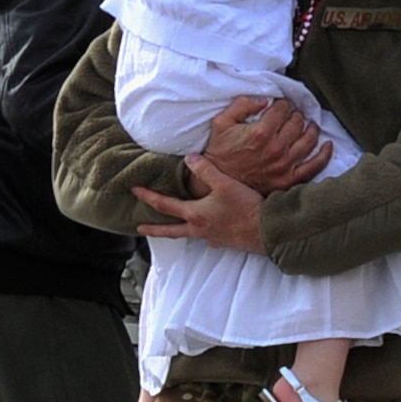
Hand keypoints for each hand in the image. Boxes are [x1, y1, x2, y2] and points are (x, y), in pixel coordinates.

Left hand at [133, 155, 265, 251]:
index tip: (134, 191)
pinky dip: (204, 232)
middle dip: (153, 229)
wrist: (266, 230)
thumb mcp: (224, 183)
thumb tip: (189, 158)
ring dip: (178, 231)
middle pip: (169, 230)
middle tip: (139, 228)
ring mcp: (211, 238)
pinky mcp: (225, 242)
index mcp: (195, 213)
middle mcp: (199, 229)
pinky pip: (209, 237)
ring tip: (175, 228)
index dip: (147, 197)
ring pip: (188, 235)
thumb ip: (205, 169)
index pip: (164, 205)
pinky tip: (209, 229)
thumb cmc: (246, 207)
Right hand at [204, 94, 331, 193]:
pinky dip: (324, 155)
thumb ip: (242, 105)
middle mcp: (276, 149)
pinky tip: (328, 145)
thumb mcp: (221, 122)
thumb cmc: (219, 151)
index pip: (282, 109)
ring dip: (312, 129)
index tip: (280, 105)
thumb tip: (265, 100)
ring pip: (308, 140)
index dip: (283, 103)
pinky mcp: (288, 180)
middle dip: (296, 114)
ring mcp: (284, 166)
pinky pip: (314, 166)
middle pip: (297, 123)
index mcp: (261, 133)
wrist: (218, 182)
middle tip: (293, 114)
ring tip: (310, 124)